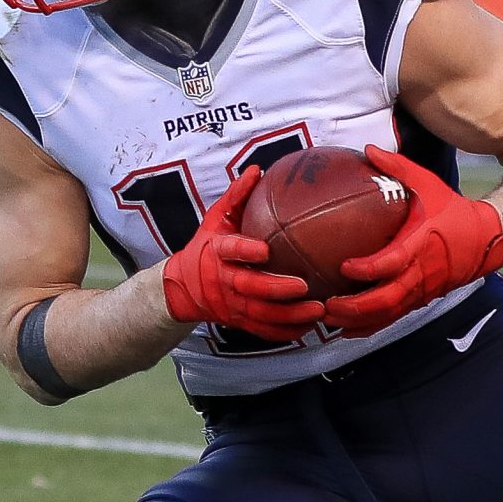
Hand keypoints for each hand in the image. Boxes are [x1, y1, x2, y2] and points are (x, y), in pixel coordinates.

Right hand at [159, 166, 324, 343]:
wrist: (184, 288)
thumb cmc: (207, 246)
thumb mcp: (216, 219)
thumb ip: (237, 196)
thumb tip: (257, 169)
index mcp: (217, 253)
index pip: (230, 251)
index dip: (246, 252)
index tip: (266, 250)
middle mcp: (224, 281)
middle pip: (250, 288)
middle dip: (277, 289)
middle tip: (304, 286)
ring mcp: (233, 305)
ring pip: (262, 314)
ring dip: (290, 315)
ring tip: (318, 310)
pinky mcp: (241, 322)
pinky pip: (265, 331)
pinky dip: (287, 332)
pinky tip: (310, 328)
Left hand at [320, 145, 502, 335]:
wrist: (486, 238)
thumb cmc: (453, 210)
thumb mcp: (428, 183)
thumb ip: (397, 167)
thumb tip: (368, 148)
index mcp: (421, 243)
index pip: (393, 262)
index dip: (369, 269)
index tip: (345, 266)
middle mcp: (421, 272)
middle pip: (387, 299)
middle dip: (355, 306)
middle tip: (327, 305)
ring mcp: (422, 289)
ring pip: (388, 314)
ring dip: (358, 321)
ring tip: (328, 320)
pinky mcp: (421, 299)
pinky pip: (393, 318)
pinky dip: (370, 327)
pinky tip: (346, 330)